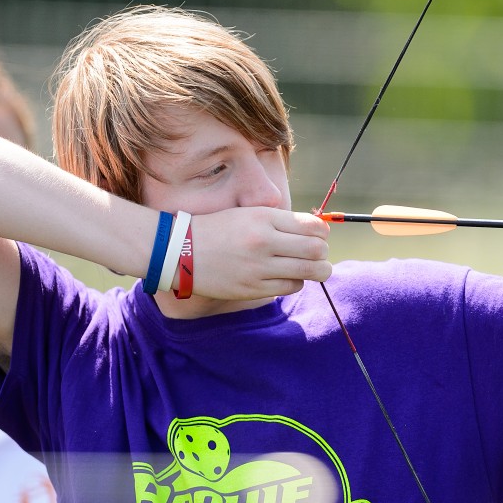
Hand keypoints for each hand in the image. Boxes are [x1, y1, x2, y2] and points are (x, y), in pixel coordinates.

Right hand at [189, 207, 331, 299]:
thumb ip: (279, 220)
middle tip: (318, 255)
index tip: (318, 236)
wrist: (179, 251)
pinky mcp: (252, 288)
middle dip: (323, 254)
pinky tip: (287, 277)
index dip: (322, 233)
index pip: (313, 226)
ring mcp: (258, 267)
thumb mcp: (247, 213)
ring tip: (311, 268)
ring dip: (316, 271)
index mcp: (263, 218)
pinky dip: (295, 282)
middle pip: (317, 250)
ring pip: (309, 272)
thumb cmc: (217, 229)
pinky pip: (290, 287)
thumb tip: (315, 230)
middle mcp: (263, 241)